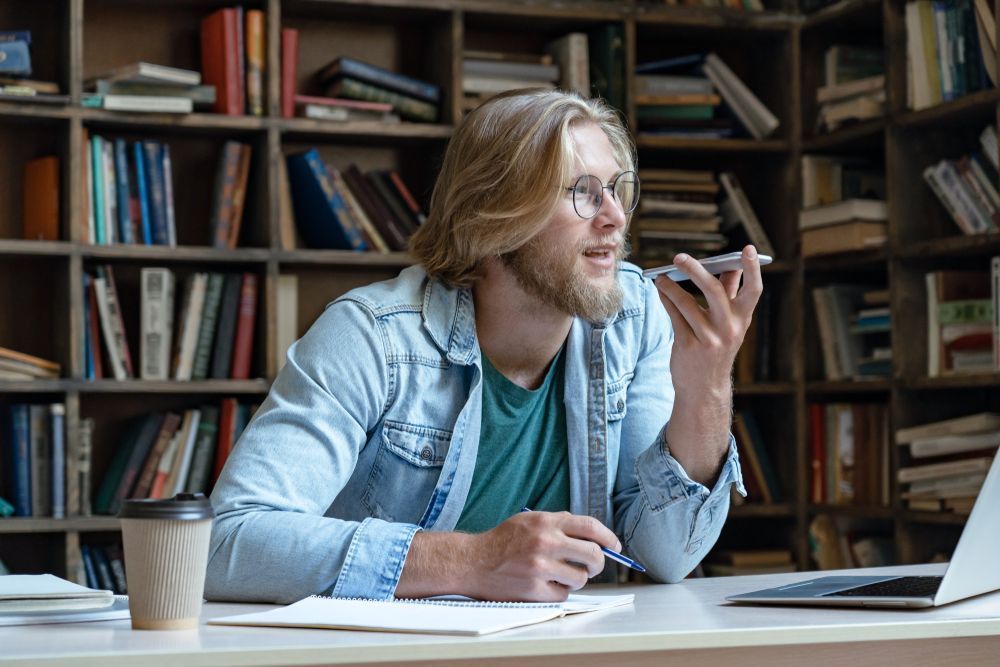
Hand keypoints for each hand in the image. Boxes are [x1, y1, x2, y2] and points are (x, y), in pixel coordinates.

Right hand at [464, 511, 620, 601]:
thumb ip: (559, 524)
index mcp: (546, 522)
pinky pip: (563, 594)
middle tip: (592, 566)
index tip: (614, 547)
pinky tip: (545, 584)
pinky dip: (559, 591)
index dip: (608, 537)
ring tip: (560, 575)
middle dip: (598, 563)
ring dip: (576, 579)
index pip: (590, 527)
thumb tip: (592, 537)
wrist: (473, 561)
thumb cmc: (503, 541)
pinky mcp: (533, 589)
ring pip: (580, 578)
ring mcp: (539, 567)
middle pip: (592, 555)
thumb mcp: (529, 521)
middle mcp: (545, 542)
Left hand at [653, 245, 762, 395]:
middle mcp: (729, 328)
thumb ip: (728, 297)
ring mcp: (709, 338)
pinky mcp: (689, 346)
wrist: (704, 388)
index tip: (748, 249)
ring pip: (687, 302)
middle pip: (714, 290)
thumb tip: (728, 266)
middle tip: (680, 257)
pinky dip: (666, 299)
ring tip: (661, 276)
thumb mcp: (728, 325)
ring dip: (670, 285)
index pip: (753, 290)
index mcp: (743, 319)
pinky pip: (675, 316)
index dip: (753, 269)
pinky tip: (660, 288)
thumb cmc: (715, 348)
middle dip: (696, 270)